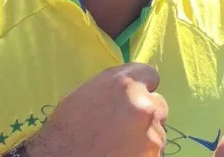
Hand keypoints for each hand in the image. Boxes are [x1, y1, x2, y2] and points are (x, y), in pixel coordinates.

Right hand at [24, 63, 167, 156]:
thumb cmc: (66, 129)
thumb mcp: (86, 93)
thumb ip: (114, 86)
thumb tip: (131, 86)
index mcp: (124, 84)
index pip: (149, 75)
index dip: (142, 86)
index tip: (135, 95)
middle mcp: (143, 105)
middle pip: (157, 104)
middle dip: (145, 112)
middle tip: (123, 125)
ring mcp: (152, 134)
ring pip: (158, 129)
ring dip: (144, 134)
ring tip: (119, 143)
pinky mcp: (153, 156)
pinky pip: (155, 150)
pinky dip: (143, 152)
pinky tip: (122, 154)